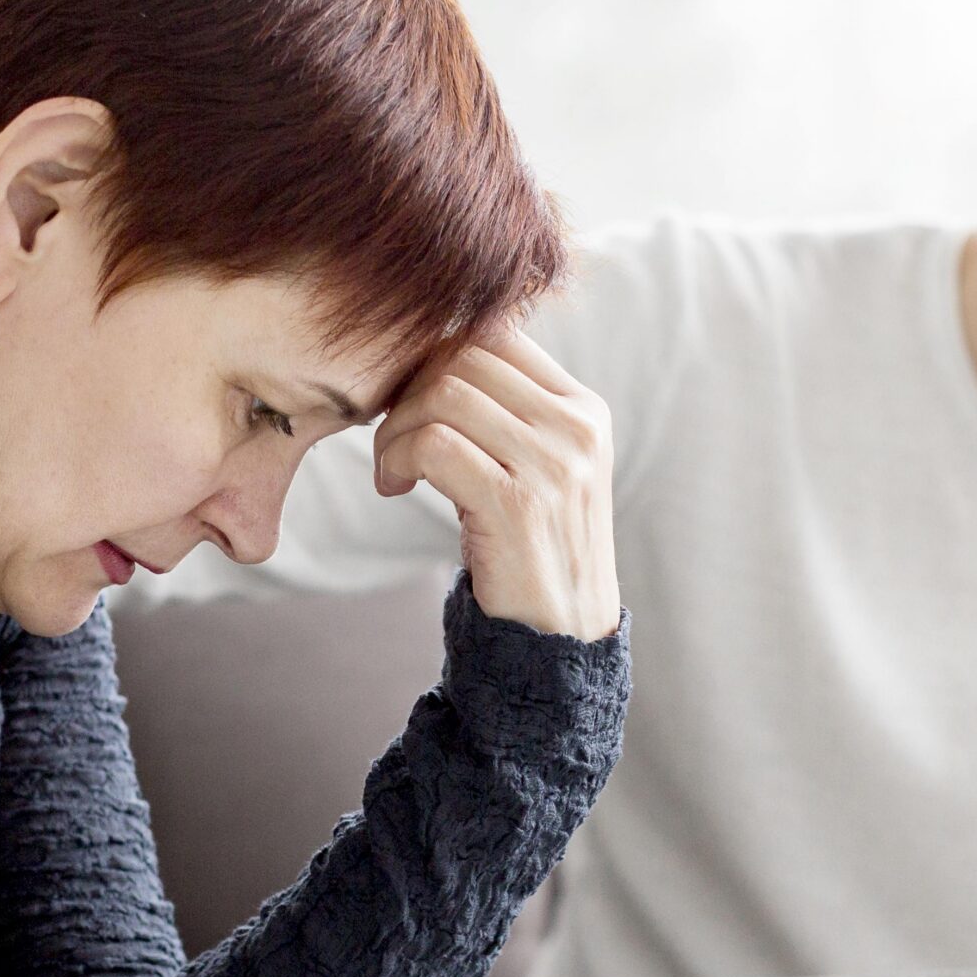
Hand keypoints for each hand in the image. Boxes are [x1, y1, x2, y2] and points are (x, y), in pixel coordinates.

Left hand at [372, 326, 620, 640]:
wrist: (559, 640)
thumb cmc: (533, 553)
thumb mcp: (539, 470)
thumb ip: (508, 414)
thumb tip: (437, 354)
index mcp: (585, 411)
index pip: (498, 336)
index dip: (438, 358)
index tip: (412, 405)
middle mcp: (577, 429)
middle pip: (466, 356)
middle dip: (409, 390)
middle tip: (392, 439)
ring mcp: (553, 465)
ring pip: (444, 394)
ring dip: (395, 428)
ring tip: (391, 468)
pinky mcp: (517, 504)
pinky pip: (434, 444)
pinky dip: (397, 457)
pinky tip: (393, 486)